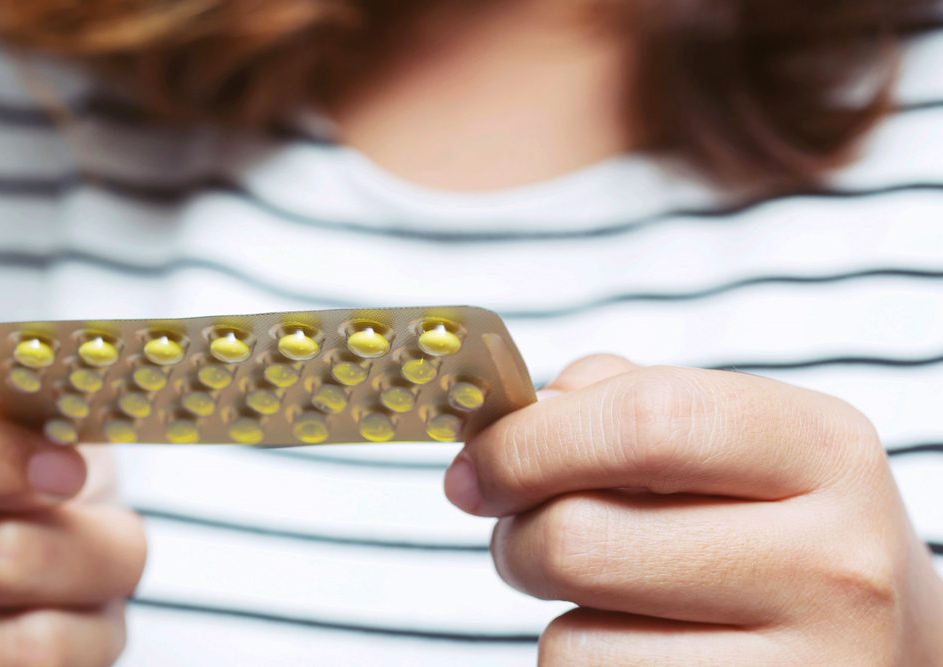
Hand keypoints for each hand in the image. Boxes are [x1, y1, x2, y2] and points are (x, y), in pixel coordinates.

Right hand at [0, 377, 145, 666]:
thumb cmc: (17, 468)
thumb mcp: (26, 416)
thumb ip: (42, 416)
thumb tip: (74, 441)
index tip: (69, 470)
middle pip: (1, 560)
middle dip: (103, 550)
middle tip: (126, 539)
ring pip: (31, 646)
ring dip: (101, 617)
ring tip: (100, 589)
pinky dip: (79, 657)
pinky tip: (68, 625)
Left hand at [446, 355, 942, 664]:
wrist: (883, 652)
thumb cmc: (775, 536)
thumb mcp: (740, 449)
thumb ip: (628, 405)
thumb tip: (516, 421)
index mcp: (822, 451)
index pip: (647, 421)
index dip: (530, 442)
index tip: (475, 467)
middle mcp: (833, 561)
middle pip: (582, 536)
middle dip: (517, 537)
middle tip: (523, 538)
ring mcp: (805, 664)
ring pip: (572, 638)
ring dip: (556, 616)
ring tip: (607, 601)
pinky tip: (641, 651)